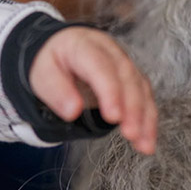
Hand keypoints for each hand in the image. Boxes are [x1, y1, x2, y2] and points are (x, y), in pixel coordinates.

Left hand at [30, 27, 157, 153]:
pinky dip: (148, 120)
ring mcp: (123, 63)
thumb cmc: (52, 62)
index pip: (100, 66)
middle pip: (126, 76)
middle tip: (130, 133)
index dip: (110, 91)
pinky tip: (146, 140)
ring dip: (144, 117)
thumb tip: (72, 111)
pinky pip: (144, 97)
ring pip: (140, 87)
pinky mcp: (131, 78)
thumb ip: (55, 91)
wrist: (60, 49)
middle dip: (132, 107)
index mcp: (84, 45)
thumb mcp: (42, 74)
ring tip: (143, 144)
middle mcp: (109, 51)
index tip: (113, 117)